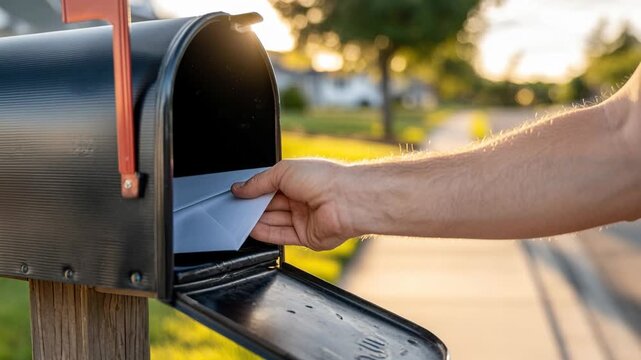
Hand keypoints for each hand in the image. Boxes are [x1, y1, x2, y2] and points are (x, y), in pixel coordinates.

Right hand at [231, 159, 355, 249]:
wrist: (345, 200)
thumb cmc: (323, 179)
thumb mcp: (283, 171)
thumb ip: (259, 182)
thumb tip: (240, 188)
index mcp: (298, 180)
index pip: (269, 187)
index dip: (253, 191)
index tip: (237, 194)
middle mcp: (301, 199)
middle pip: (269, 206)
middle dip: (252, 207)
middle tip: (235, 207)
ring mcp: (303, 218)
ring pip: (273, 222)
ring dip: (256, 221)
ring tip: (239, 219)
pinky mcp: (306, 236)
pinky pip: (281, 236)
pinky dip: (265, 234)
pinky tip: (252, 229)